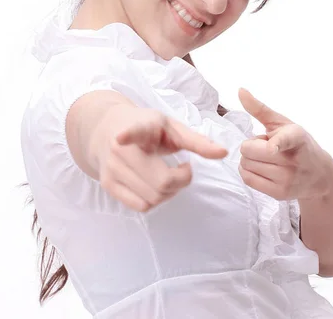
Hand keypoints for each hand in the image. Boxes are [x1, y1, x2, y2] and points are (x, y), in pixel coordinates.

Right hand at [99, 107, 227, 211]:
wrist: (108, 130)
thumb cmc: (149, 128)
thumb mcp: (173, 128)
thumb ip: (198, 141)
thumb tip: (224, 153)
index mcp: (138, 128)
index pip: (133, 132)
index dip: (128, 135)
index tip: (121, 138)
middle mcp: (120, 150)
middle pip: (161, 181)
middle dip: (182, 180)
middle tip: (184, 168)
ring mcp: (112, 169)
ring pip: (152, 197)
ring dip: (171, 192)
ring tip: (170, 174)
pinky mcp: (108, 185)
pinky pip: (141, 205)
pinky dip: (156, 200)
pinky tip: (156, 184)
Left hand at [238, 88, 332, 200]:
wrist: (318, 175)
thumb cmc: (298, 144)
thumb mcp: (283, 123)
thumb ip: (260, 108)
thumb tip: (240, 90)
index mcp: (297, 137)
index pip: (284, 141)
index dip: (276, 144)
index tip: (274, 148)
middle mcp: (293, 160)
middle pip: (248, 150)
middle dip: (252, 146)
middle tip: (268, 147)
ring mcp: (287, 179)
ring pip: (245, 164)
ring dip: (250, 159)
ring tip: (269, 159)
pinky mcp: (279, 193)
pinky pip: (247, 179)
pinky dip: (248, 171)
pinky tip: (261, 168)